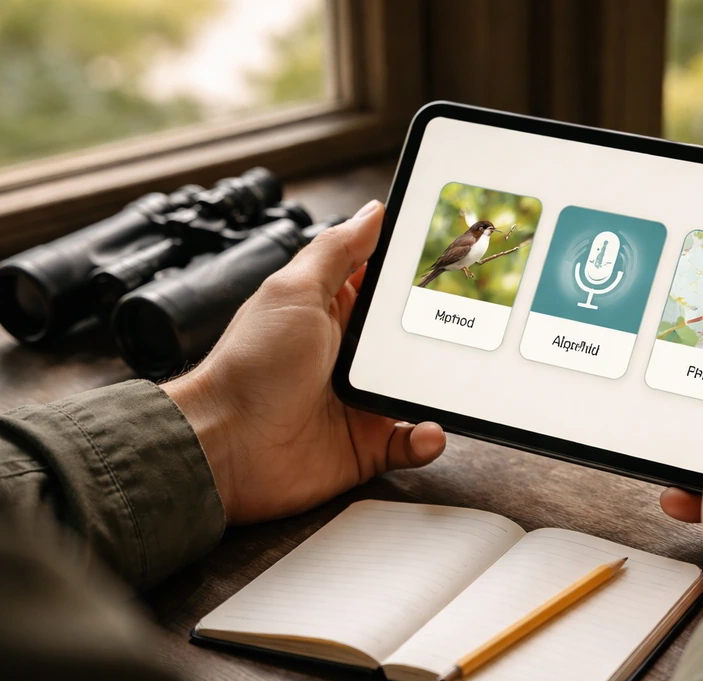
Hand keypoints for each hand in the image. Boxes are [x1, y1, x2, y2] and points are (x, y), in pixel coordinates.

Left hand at [162, 201, 445, 524]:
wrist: (226, 446)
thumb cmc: (250, 366)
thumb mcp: (294, 293)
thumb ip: (336, 251)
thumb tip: (372, 212)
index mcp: (333, 314)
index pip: (384, 288)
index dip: (416, 277)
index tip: (453, 265)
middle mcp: (350, 357)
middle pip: (411, 341)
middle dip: (441, 336)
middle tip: (476, 329)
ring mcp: (361, 402)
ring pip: (420, 392)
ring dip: (440, 391)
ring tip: (454, 386)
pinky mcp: (366, 446)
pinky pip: (410, 442)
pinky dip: (426, 439)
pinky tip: (429, 432)